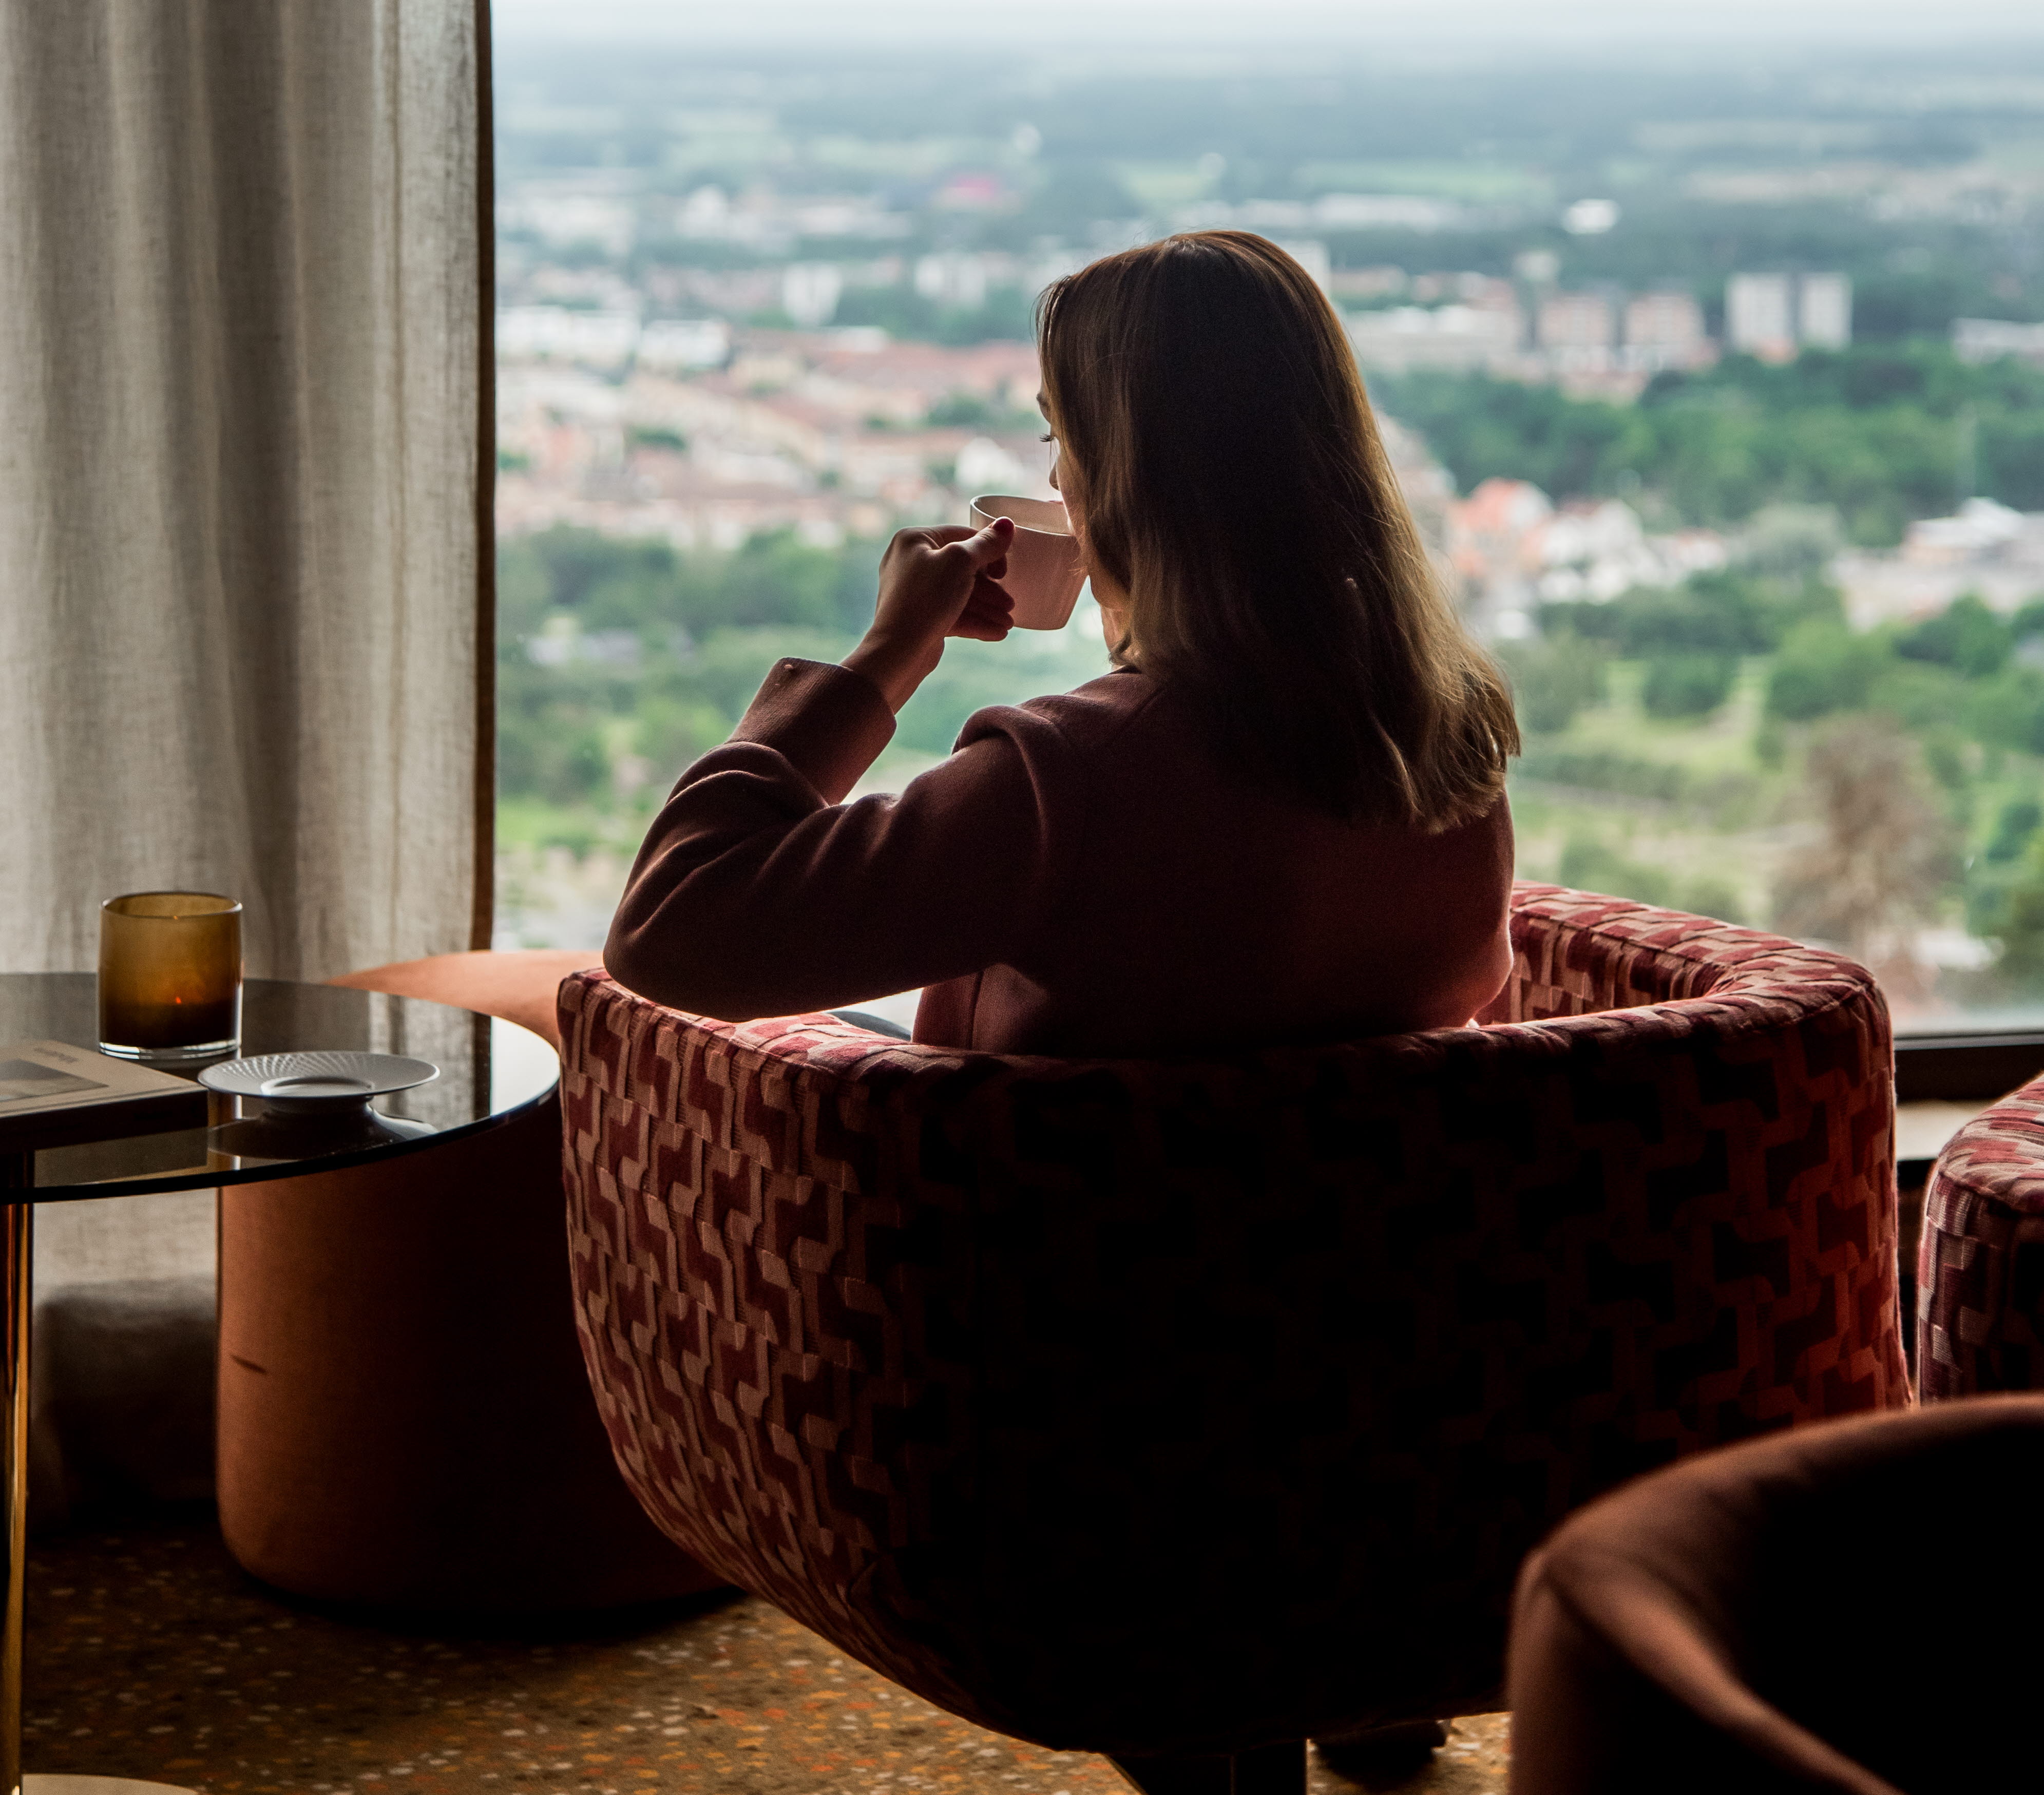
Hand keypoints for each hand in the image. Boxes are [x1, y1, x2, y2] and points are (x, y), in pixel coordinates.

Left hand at [844, 518, 1014, 711]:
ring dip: (987, 609)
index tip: (1004, 574)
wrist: (898, 652)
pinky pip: (952, 613)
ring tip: (1008, 624)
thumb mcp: (961, 563)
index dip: (989, 553)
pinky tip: (996, 633)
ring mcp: (915, 591)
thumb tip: (1006, 524)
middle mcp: (911, 561)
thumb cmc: (925, 600)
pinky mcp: (920, 616)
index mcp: (915, 539)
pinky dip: (974, 621)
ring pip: (959, 594)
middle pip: (963, 568)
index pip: (962, 536)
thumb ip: (986, 544)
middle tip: (1009, 605)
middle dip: (990, 589)